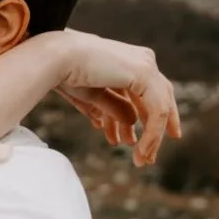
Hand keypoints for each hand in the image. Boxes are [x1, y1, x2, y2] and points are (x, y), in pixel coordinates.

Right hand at [50, 34, 181, 165]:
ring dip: (152, 137)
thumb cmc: (66, 72)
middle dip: (155, 129)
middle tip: (150, 154)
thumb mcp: (94, 96)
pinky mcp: (145, 73)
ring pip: (160, 108)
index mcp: (129, 61)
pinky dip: (151, 133)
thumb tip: (130, 123)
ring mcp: (146, 65)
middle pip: (160, 99)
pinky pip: (157, 110)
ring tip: (141, 159)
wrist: (57, 58)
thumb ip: (113, 108)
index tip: (147, 140)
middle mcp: (141, 60)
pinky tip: (141, 150)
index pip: (149, 91)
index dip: (151, 117)